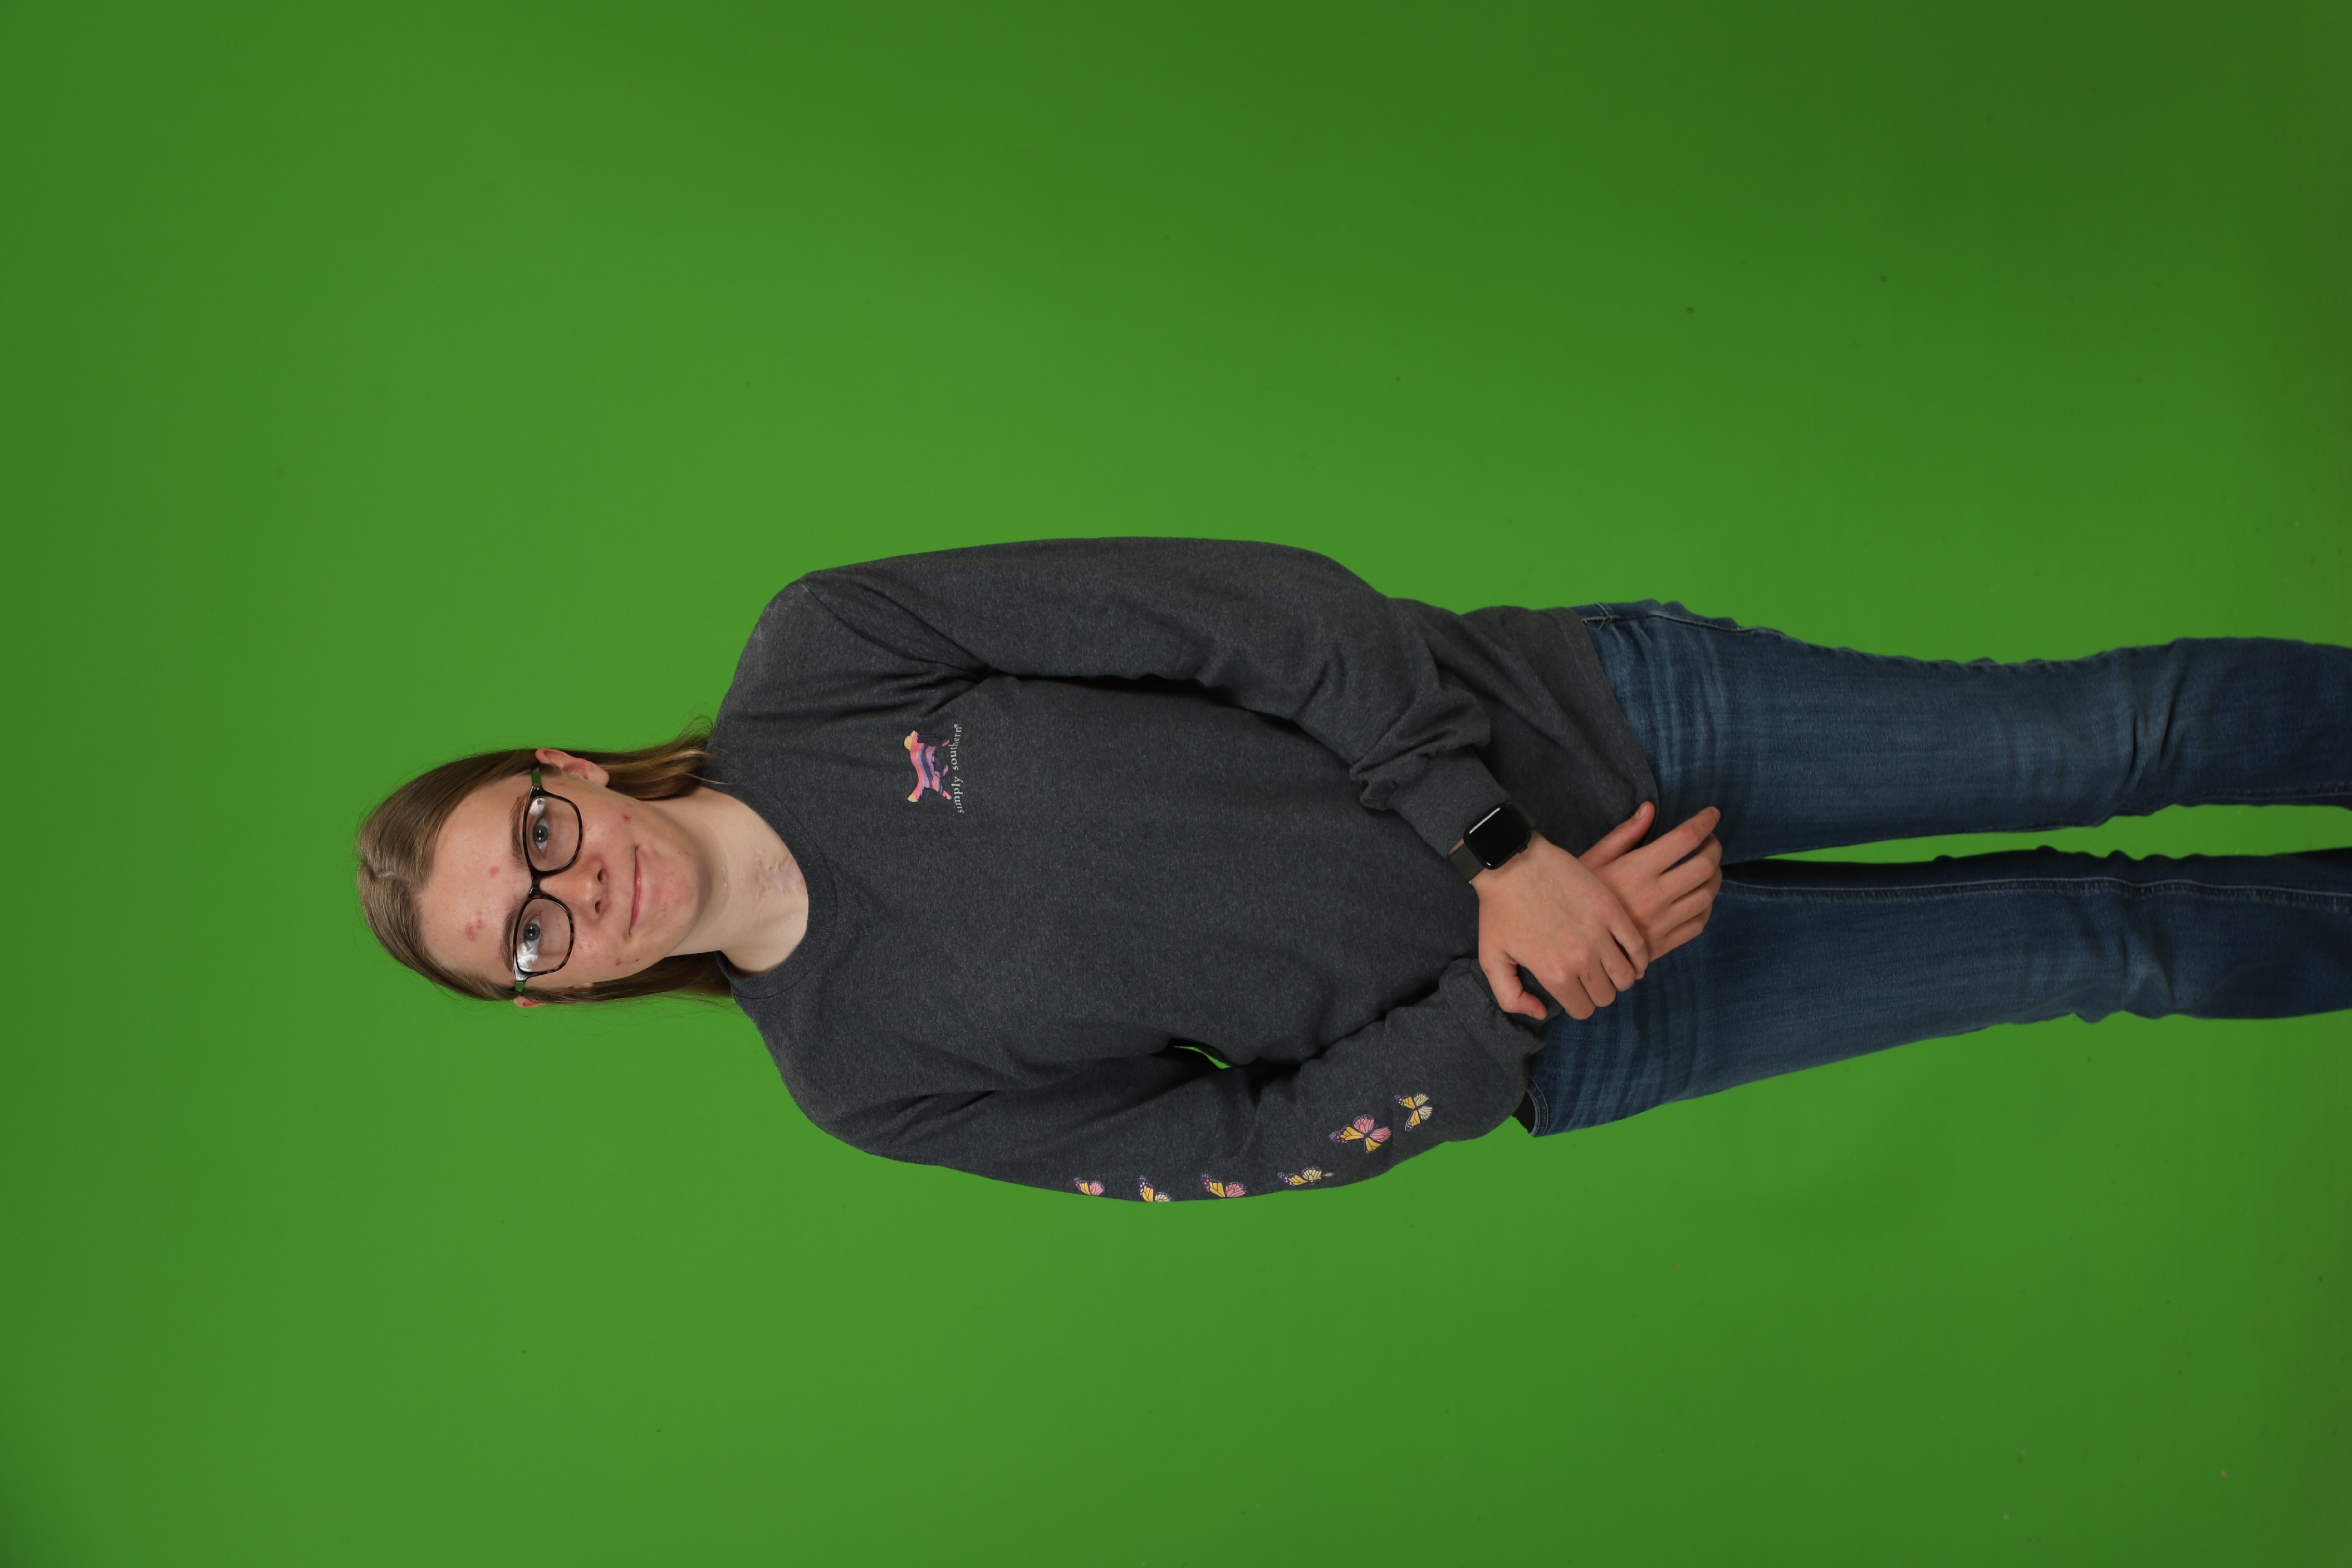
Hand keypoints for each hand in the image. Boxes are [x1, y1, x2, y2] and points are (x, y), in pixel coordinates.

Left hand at [1470, 830, 1650, 1022]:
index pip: (1583, 1010)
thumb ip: (1511, 997)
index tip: (1574, 992)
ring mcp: (1600, 933)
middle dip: (1598, 993)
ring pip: (1626, 976)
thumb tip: (1541, 1013)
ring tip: (1609, 969)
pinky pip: (1638, 946)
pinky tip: (1630, 958)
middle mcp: (1581, 958)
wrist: (1512, 863)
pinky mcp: (1612, 910)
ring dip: (1620, 978)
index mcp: (1554, 973)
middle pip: (1607, 996)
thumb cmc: (1499, 910)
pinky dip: (1638, 958)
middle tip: (1590, 979)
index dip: (1579, 1004)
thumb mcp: (1492, 959)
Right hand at [1580, 802, 1723, 963]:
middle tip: (1709, 842)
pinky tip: (1697, 898)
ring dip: (1714, 877)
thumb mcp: (1593, 860)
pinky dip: (1706, 907)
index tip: (1712, 814)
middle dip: (1714, 848)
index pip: (1686, 838)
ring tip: (1706, 869)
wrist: (1569, 944)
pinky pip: (1698, 923)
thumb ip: (1624, 834)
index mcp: (1638, 869)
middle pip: (1705, 866)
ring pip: (1707, 896)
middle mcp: (1655, 895)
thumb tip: (1649, 808)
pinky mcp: (1663, 944)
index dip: (1705, 822)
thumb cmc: (1577, 896)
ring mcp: (1662, 922)